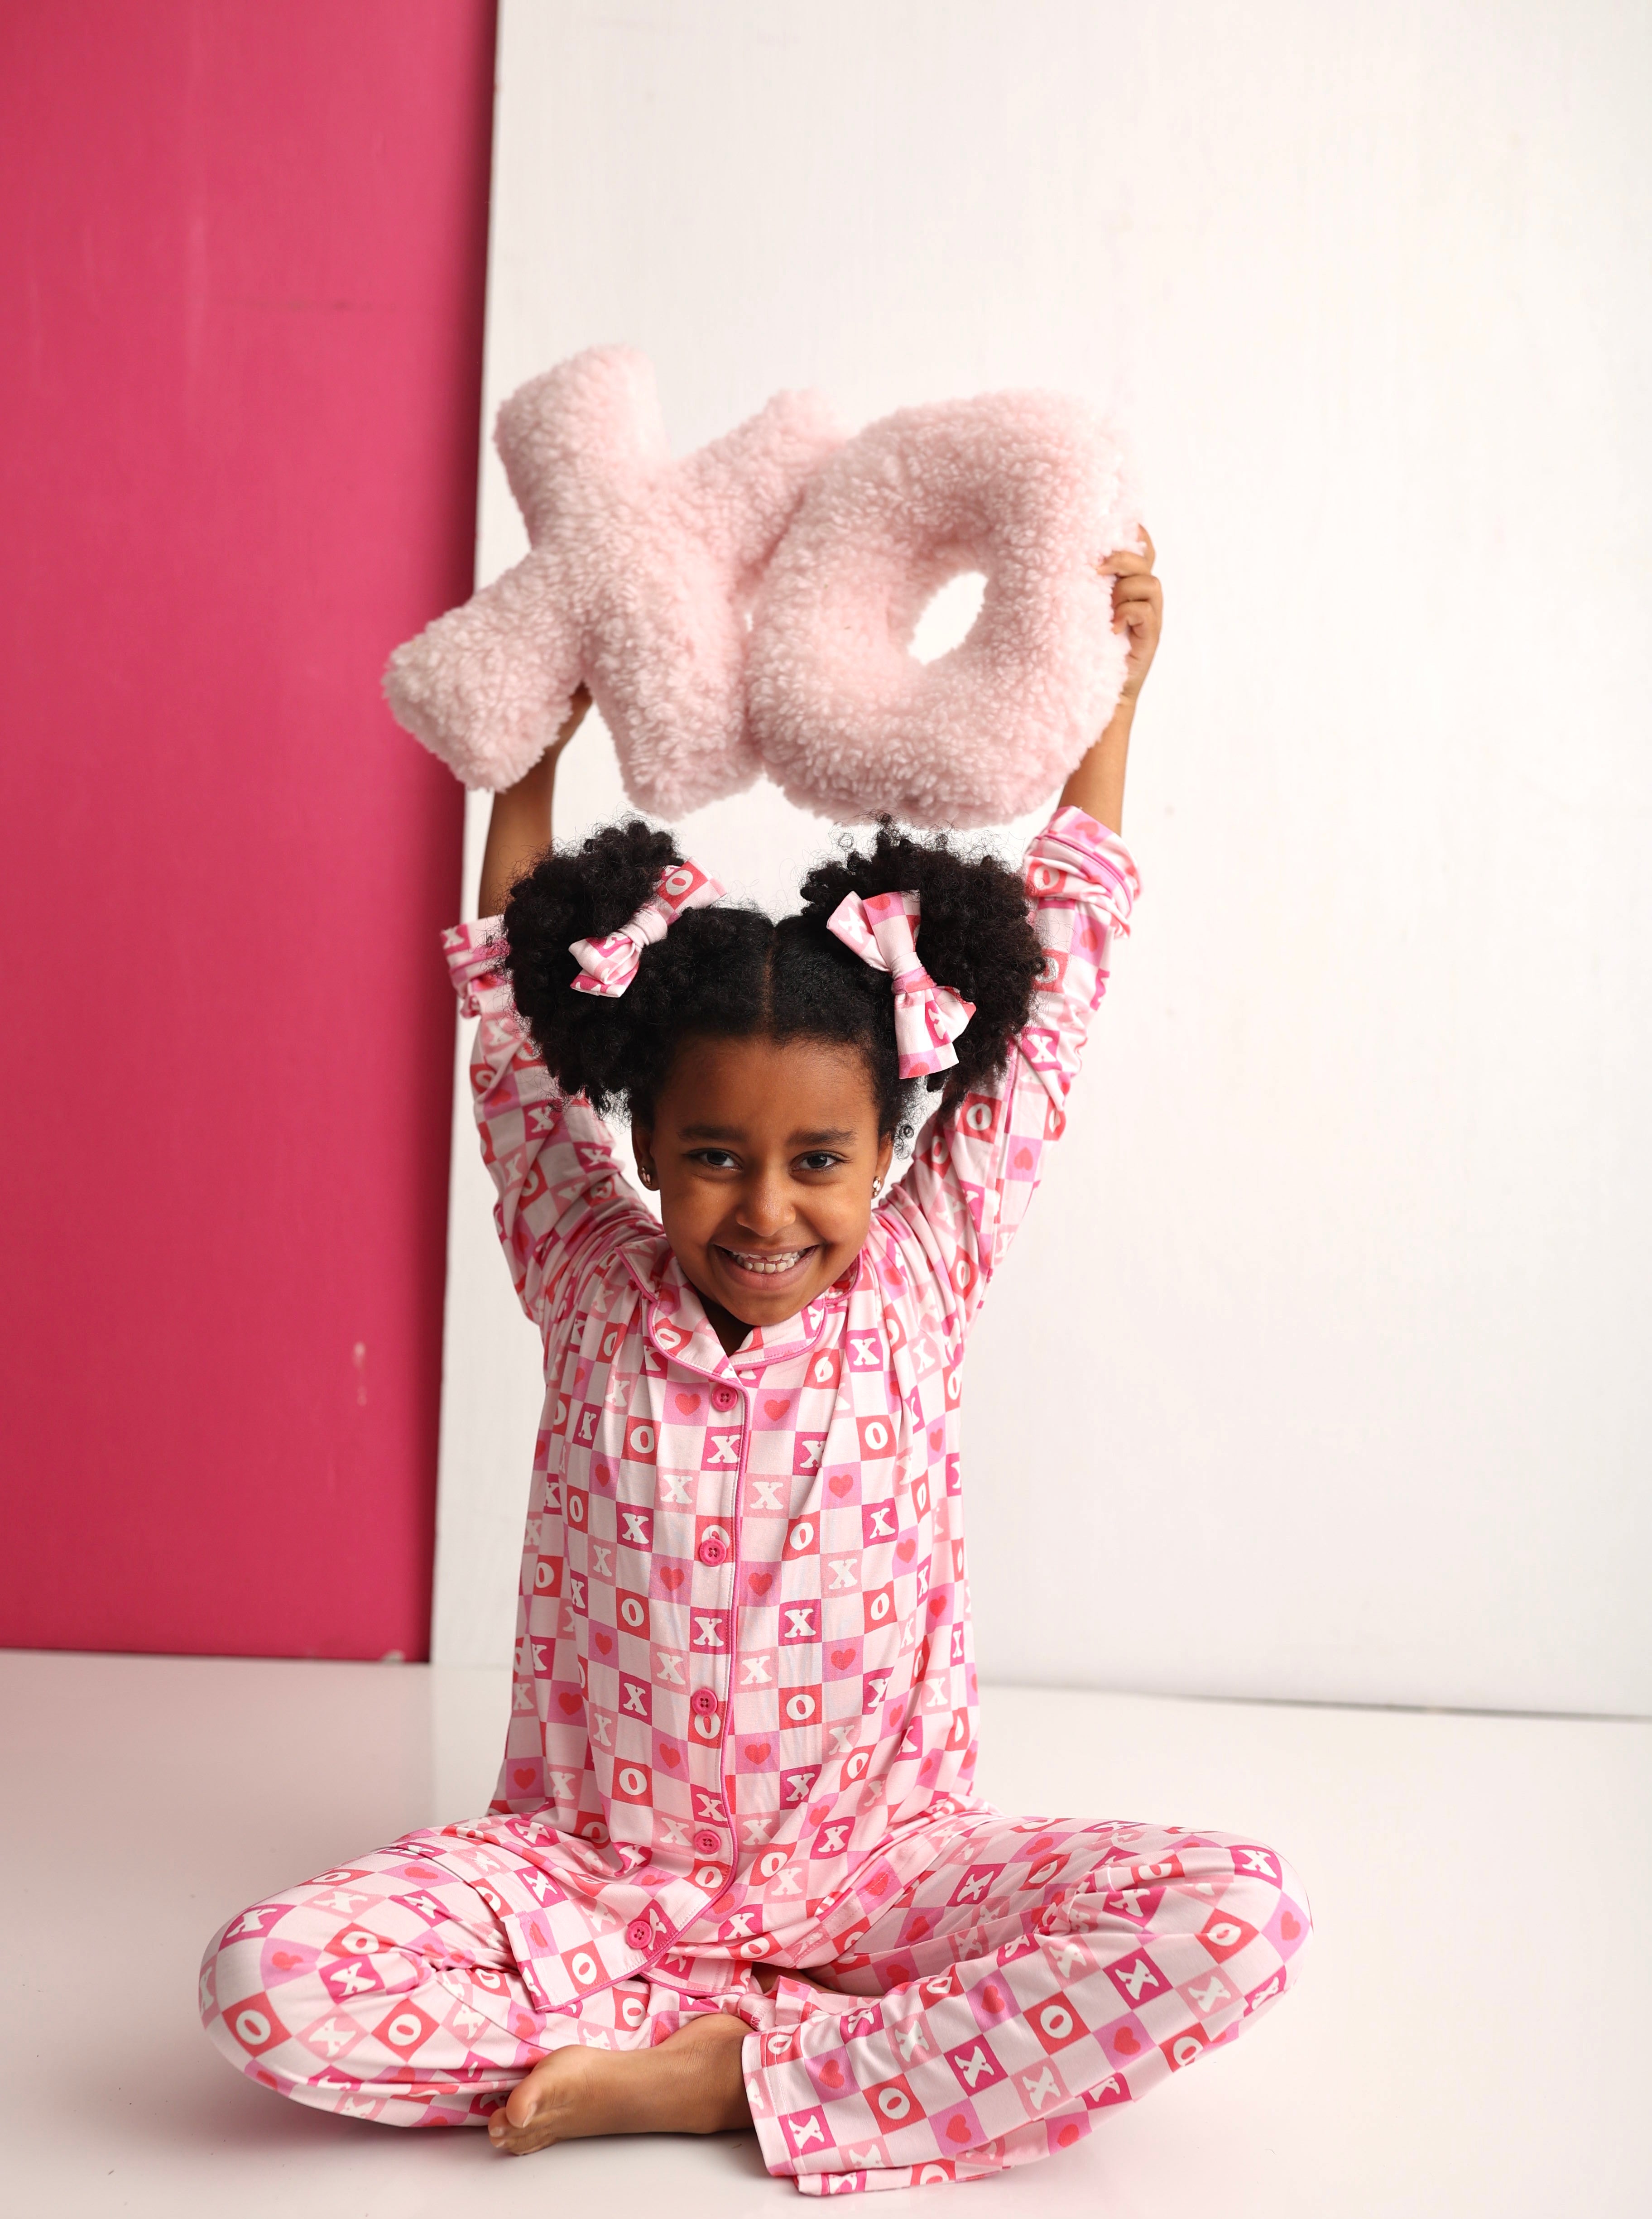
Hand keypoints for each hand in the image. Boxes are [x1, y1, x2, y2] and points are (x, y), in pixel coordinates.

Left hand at [1097, 528, 1161, 703]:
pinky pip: (1146, 610)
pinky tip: (1113, 627)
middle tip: (1094, 569)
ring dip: (1124, 589)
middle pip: (1145, 559)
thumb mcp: (1081, 610)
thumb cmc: (1085, 650)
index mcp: (1127, 585)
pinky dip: (1128, 613)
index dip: (1136, 534)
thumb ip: (1084, 585)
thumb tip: (1067, 559)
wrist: (1096, 692)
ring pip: (1149, 582)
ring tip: (1106, 609)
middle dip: (1121, 557)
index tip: (1114, 527)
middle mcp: (1143, 597)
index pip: (1142, 549)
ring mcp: (1150, 617)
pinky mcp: (1150, 637)